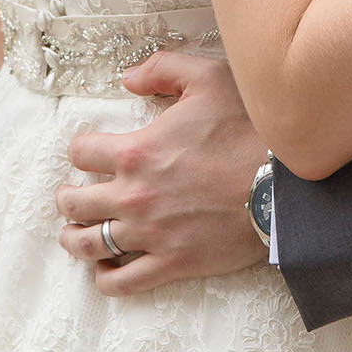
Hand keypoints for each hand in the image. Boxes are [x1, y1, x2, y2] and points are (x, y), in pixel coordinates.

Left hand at [53, 52, 268, 295]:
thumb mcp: (208, 78)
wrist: (285, 185)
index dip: (80, 150)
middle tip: (70, 196)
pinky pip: (122, 282)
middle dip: (66, 198)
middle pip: (74, 204)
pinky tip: (105, 270)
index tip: (88, 153)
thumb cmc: (249, 128)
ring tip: (74, 234)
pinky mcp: (172, 263)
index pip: (81, 153)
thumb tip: (127, 78)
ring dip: (74, 239)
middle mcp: (134, 195)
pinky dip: (105, 279)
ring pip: (89, 245)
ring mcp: (151, 233)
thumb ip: (162, 69)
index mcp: (137, 151)